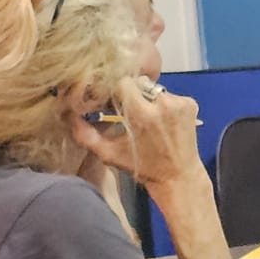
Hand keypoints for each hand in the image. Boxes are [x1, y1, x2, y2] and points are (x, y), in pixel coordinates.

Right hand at [68, 75, 205, 194]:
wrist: (178, 175)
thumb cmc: (141, 166)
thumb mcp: (108, 153)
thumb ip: (85, 134)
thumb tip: (69, 114)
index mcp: (142, 114)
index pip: (122, 82)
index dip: (114, 89)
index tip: (110, 100)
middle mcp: (163, 103)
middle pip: (138, 83)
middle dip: (129, 93)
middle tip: (126, 108)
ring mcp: (179, 102)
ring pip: (153, 88)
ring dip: (146, 98)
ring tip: (144, 117)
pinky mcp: (191, 103)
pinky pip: (169, 95)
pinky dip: (161, 103)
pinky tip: (161, 120)